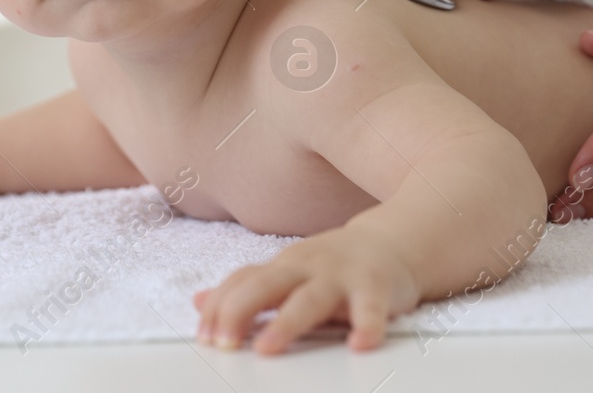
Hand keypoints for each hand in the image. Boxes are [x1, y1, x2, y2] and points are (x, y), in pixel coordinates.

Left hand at [194, 225, 420, 353]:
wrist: (394, 243)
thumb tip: (198, 301)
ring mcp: (341, 276)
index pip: (242, 282)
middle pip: (267, 284)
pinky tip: (360, 344)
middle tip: (221, 343)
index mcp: (284, 267)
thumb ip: (246, 288)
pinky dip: (367, 325)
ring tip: (267, 348)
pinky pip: (371, 308)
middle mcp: (308, 268)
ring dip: (287, 322)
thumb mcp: (288, 272)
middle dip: (239, 311)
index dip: (219, 308)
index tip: (204, 338)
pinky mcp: (376, 288)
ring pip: (310, 298)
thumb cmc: (335, 265)